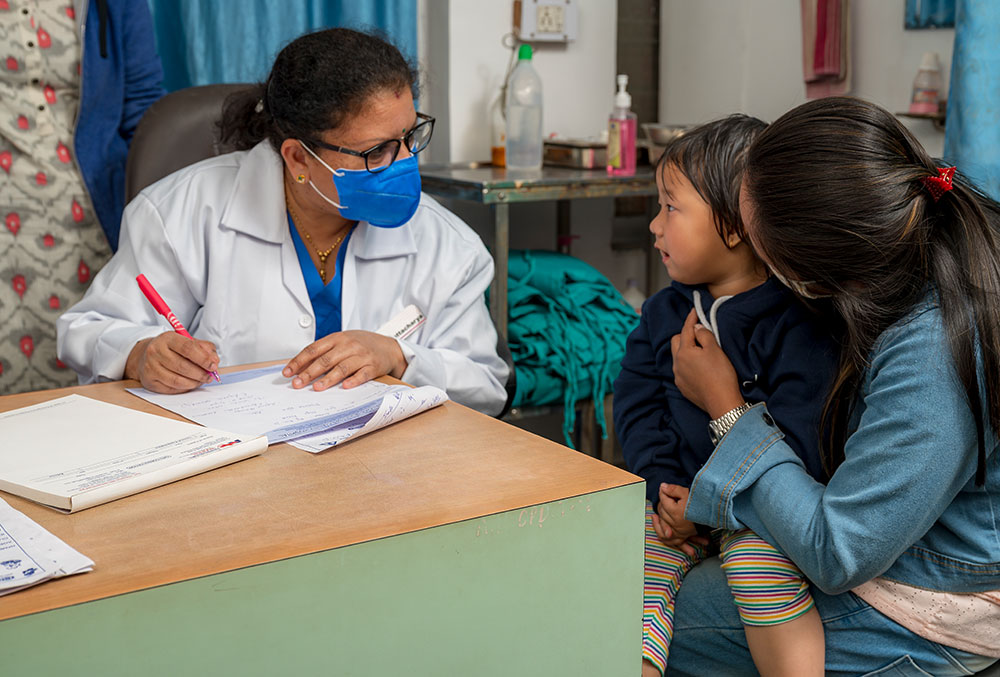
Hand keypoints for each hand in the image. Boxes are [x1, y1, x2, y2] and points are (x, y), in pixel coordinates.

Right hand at [125, 332, 218, 393]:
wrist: (145, 355)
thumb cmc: (171, 348)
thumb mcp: (187, 341)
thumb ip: (204, 348)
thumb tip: (214, 360)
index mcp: (167, 338)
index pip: (188, 348)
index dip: (203, 358)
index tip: (214, 365)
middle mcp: (156, 351)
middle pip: (182, 366)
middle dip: (200, 373)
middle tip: (210, 377)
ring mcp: (151, 367)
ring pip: (177, 380)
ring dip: (194, 383)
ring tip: (202, 381)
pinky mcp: (149, 380)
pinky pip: (171, 388)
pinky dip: (184, 388)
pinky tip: (190, 384)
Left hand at [283, 330, 406, 390]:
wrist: (388, 346)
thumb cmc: (360, 345)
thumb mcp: (341, 343)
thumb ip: (323, 353)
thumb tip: (300, 369)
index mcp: (336, 338)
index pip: (313, 350)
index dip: (299, 361)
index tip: (288, 373)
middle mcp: (348, 345)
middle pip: (325, 360)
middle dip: (309, 373)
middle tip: (297, 384)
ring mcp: (361, 355)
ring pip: (342, 367)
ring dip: (328, 379)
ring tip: (317, 388)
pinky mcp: (373, 366)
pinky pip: (362, 374)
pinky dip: (354, 380)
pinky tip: (345, 387)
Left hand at [654, 483, 708, 557]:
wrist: (715, 512)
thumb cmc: (701, 502)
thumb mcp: (687, 492)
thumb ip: (673, 489)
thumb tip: (662, 487)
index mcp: (676, 512)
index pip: (663, 500)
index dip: (662, 492)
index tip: (663, 487)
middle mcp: (676, 524)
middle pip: (662, 511)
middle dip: (662, 503)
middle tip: (664, 496)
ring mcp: (679, 531)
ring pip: (662, 525)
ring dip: (658, 521)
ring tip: (655, 515)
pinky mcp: (683, 536)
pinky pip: (668, 539)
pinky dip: (662, 532)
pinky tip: (659, 526)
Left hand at [670, 309, 744, 417]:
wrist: (722, 403)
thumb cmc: (720, 374)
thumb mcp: (715, 349)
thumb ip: (704, 335)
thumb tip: (696, 328)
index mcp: (683, 352)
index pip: (685, 330)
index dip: (690, 319)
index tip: (694, 311)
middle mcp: (676, 364)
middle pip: (676, 342)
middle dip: (685, 335)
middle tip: (698, 333)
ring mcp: (678, 377)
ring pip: (678, 357)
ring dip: (686, 350)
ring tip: (700, 350)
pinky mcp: (683, 388)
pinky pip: (681, 370)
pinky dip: (687, 364)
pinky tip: (699, 366)